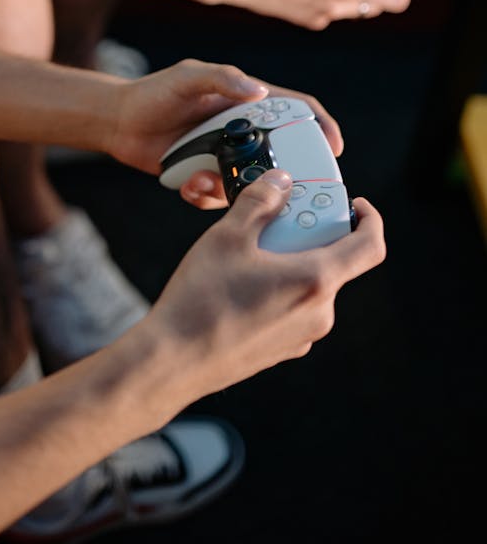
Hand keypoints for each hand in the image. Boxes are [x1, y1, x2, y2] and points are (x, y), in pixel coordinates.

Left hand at [108, 60, 341, 207]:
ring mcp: (227, 157)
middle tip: (281, 190)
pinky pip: (221, 199)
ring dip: (235, 189)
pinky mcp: (208, 179)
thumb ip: (222, 79)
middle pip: (282, 154)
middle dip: (284, 174)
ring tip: (202, 180)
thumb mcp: (187, 79)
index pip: (296, 110)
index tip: (333, 147)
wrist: (118, 123)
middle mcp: (243, 131)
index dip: (321, 125)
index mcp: (247, 102)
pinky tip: (186, 185)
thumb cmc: (153, 93)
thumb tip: (259, 91)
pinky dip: (206, 198)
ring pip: (251, 183)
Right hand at [145, 171, 385, 401]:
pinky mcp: (283, 348)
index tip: (354, 204)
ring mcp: (302, 335)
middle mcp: (318, 313)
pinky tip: (241, 282)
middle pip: (334, 260)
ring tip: (249, 250)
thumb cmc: (202, 301)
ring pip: (310, 283)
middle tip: (276, 217)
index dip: (369, 220)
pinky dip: (279, 285)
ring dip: (290, 258)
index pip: (370, 247)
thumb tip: (279, 181)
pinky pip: (293, 306)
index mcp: (316, 281)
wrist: (173, 361)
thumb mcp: (228, 236)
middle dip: (309, 232)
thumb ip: (260, 202)